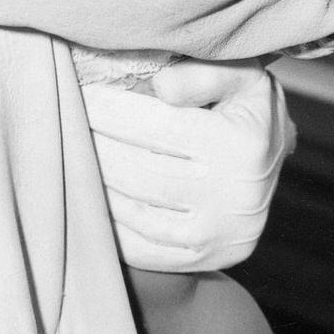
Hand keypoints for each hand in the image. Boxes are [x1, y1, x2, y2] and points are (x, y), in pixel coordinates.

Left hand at [81, 61, 295, 272]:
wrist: (266, 167)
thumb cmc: (240, 107)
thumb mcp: (241, 75)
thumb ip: (203, 73)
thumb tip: (160, 86)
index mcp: (242, 146)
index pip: (158, 127)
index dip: (110, 109)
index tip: (82, 94)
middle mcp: (234, 198)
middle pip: (140, 173)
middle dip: (95, 145)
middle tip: (66, 123)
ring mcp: (218, 236)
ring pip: (136, 214)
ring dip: (95, 185)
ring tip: (71, 156)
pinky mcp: (203, 260)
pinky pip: (141, 250)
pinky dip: (109, 225)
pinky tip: (89, 197)